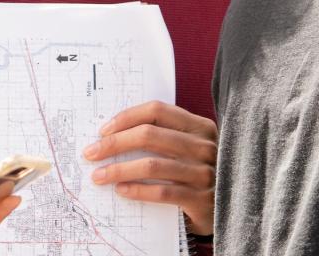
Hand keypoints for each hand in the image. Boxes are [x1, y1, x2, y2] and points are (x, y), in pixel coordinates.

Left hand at [82, 100, 216, 234]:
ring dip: (119, 170)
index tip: (103, 130)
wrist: (227, 208)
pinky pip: (163, 192)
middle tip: (91, 153)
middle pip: (150, 135)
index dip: (126, 117)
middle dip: (114, 144)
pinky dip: (138, 190)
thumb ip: (161, 136)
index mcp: (199, 126)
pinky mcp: (202, 200)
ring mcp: (205, 173)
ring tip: (99, 175)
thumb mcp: (186, 148)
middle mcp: (204, 146)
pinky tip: (121, 190)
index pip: (157, 110)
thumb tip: (111, 134)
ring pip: (152, 165)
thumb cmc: (196, 173)